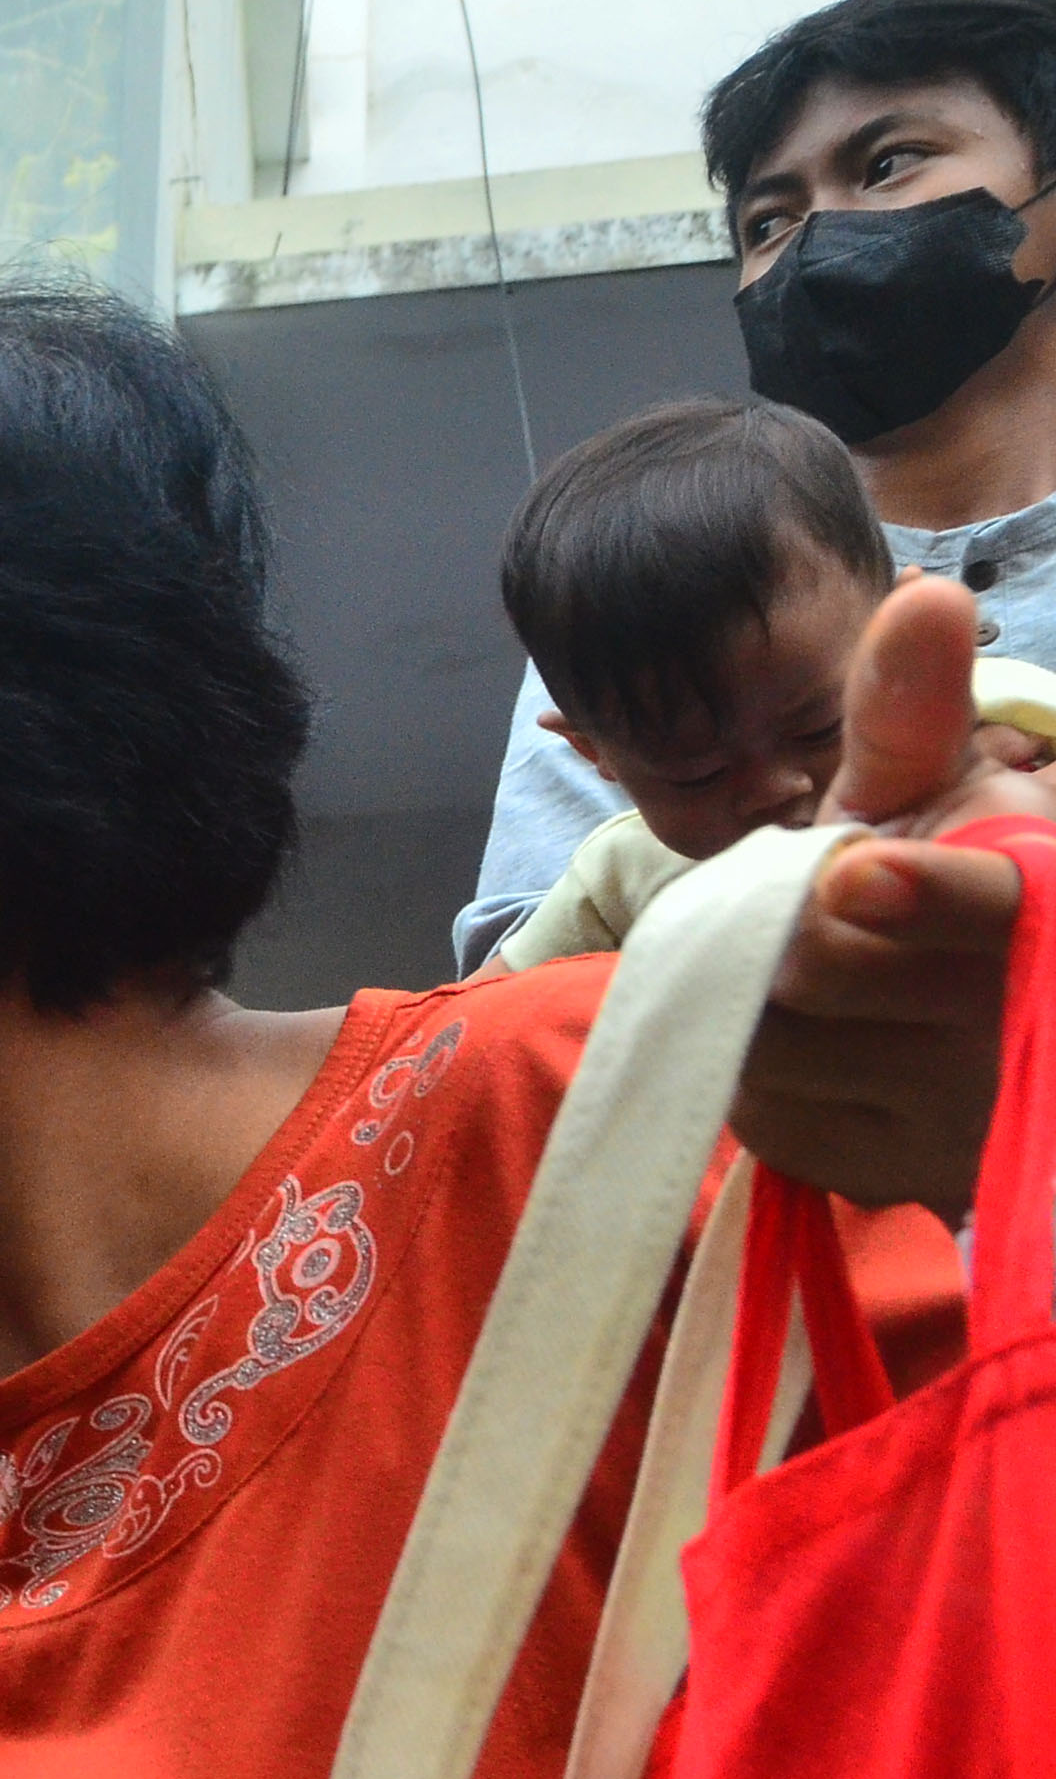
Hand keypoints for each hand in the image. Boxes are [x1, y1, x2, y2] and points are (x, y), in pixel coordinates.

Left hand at [755, 576, 1048, 1215]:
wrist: (969, 1010)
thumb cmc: (941, 874)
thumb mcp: (933, 791)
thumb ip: (912, 714)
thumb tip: (925, 598)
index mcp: (1041, 910)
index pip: (993, 908)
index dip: (926, 894)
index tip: (858, 873)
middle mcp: (1019, 1026)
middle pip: (815, 971)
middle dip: (779, 929)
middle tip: (812, 912)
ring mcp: (964, 1116)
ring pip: (771, 1048)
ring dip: (752, 1008)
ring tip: (814, 986)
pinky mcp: (901, 1181)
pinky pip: (764, 1121)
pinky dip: (757, 1079)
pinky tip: (811, 1052)